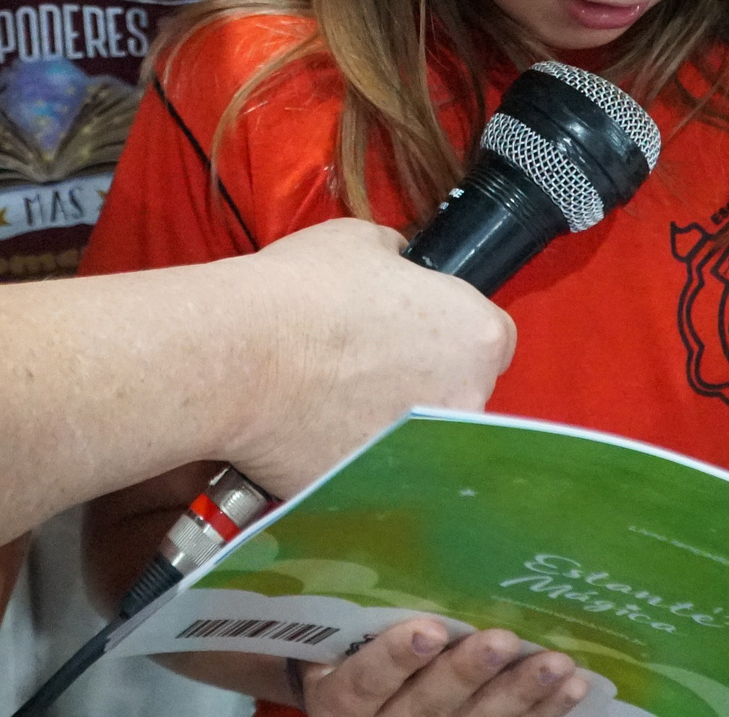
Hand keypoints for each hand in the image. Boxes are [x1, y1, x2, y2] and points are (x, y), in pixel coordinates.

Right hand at [223, 219, 514, 494]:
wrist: (239, 357)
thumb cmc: (302, 292)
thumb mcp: (360, 242)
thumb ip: (395, 259)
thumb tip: (395, 266)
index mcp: (477, 335)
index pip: (489, 339)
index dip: (449, 332)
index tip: (412, 329)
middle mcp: (467, 401)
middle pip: (459, 392)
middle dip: (422, 380)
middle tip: (366, 361)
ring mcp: (426, 453)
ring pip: (421, 438)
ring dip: (392, 422)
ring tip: (335, 397)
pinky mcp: (381, 488)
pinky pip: (378, 471)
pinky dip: (354, 456)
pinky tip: (315, 428)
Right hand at [300, 618, 593, 716]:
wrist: (362, 705)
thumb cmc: (348, 651)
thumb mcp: (336, 638)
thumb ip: (357, 610)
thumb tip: (381, 536)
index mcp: (341, 696)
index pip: (365, 680)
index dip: (395, 659)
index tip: (429, 630)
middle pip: (426, 706)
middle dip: (467, 673)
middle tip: (503, 641)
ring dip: (519, 694)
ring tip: (555, 664)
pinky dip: (543, 710)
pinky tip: (571, 686)